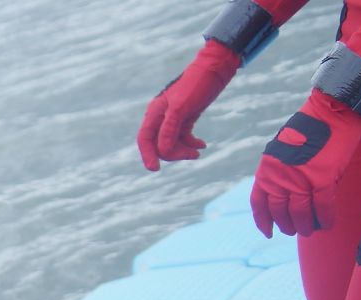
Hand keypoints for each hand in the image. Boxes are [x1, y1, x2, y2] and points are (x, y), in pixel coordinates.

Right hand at [137, 40, 240, 170]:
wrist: (215, 69)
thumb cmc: (196, 85)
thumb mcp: (182, 107)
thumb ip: (170, 129)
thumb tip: (162, 150)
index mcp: (155, 112)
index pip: (145, 139)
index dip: (148, 155)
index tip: (155, 169)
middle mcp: (161, 117)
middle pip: (159, 144)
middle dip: (173, 153)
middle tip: (191, 155)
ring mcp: (173, 118)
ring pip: (172, 142)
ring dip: (184, 150)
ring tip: (198, 152)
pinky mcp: (186, 118)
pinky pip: (183, 137)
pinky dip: (191, 143)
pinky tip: (202, 146)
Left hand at [250, 93, 360, 236]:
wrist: (333, 109)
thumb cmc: (311, 128)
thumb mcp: (284, 151)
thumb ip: (281, 173)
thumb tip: (287, 197)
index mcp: (267, 169)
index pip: (259, 203)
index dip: (263, 221)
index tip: (268, 232)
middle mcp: (280, 177)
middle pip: (280, 212)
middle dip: (288, 225)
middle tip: (296, 231)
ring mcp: (300, 179)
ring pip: (301, 214)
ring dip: (306, 226)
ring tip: (311, 230)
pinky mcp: (322, 178)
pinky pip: (323, 207)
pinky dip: (325, 218)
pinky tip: (327, 223)